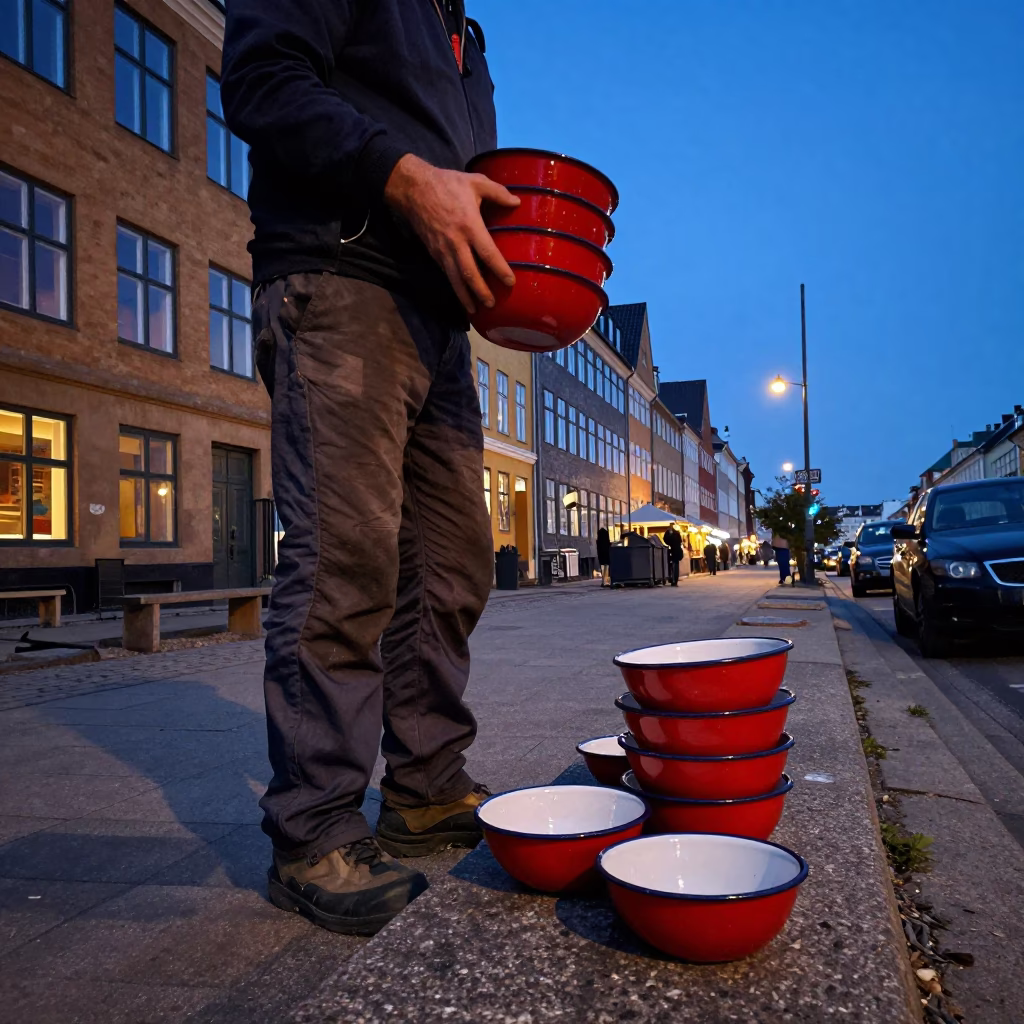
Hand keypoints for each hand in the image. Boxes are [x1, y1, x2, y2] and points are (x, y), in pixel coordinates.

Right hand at [384, 154, 519, 313]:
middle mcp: (456, 243)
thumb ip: (498, 192)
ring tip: (475, 310)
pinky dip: (454, 287)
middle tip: (492, 304)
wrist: (414, 189)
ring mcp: (443, 250)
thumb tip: (517, 203)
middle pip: (470, 274)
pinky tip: (461, 295)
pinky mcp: (434, 252)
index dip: (500, 270)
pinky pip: (446, 273)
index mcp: (470, 226)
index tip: (510, 282)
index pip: (488, 254)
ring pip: (455, 279)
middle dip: (481, 292)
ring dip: (465, 296)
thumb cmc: (447, 184)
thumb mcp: (475, 182)